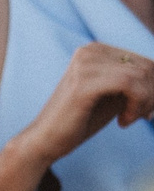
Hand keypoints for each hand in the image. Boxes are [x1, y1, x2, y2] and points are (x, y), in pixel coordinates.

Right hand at [16, 43, 153, 166]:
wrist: (46, 140)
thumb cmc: (82, 119)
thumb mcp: (115, 95)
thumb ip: (137, 82)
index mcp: (96, 50)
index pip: (145, 62)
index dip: (153, 89)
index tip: (146, 112)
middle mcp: (89, 51)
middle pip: (147, 67)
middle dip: (152, 96)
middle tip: (143, 117)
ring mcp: (84, 64)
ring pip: (140, 76)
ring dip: (145, 103)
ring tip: (129, 119)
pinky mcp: (83, 83)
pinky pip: (129, 84)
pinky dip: (136, 105)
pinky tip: (123, 121)